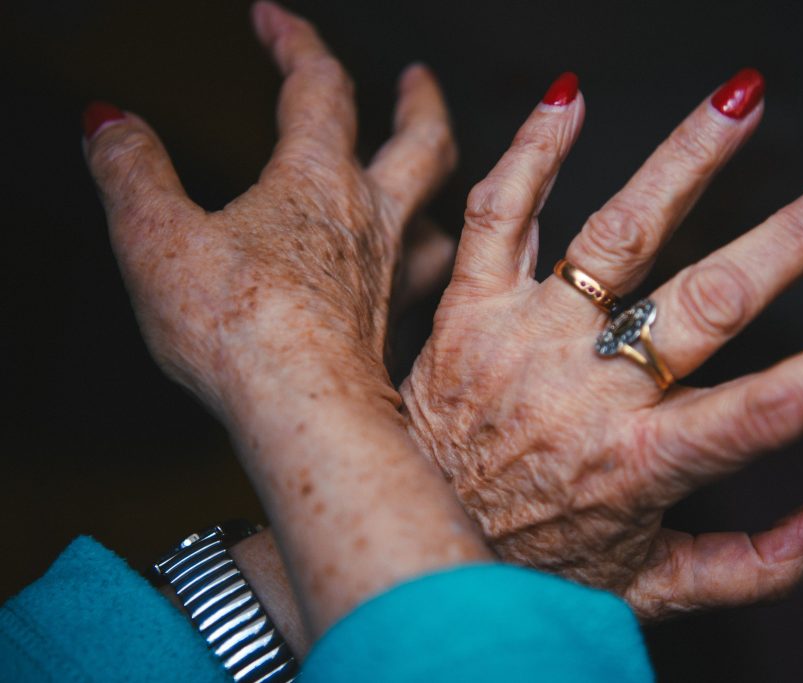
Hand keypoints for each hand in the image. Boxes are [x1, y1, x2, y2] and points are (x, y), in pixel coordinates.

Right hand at [84, 1, 489, 634]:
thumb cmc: (240, 330)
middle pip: (423, 142)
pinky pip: (422, 277)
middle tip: (416, 80)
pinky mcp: (392, 325)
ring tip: (431, 172)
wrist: (303, 412)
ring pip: (439, 212)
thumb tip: (110, 125)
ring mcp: (390, 276)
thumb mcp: (158, 238)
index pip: (319, 86)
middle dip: (419, 100)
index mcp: (316, 183)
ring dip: (442, 180)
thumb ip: (133, 174)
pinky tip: (404, 273)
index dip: (297, 40)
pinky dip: (420, 257)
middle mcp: (369, 221)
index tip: (275, 19)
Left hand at [400, 70, 802, 619]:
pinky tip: (571, 96)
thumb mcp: (646, 588)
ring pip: (614, 236)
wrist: (408, 529)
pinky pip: (498, 217)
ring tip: (743, 100)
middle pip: (702, 305)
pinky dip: (532, 152)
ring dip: (685, 163)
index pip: (766, 412)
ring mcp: (523, 339)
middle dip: (787, 245)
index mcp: (638, 464)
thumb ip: (751, 566)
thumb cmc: (530, 562)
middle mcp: (584, 392)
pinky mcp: (467, 307)